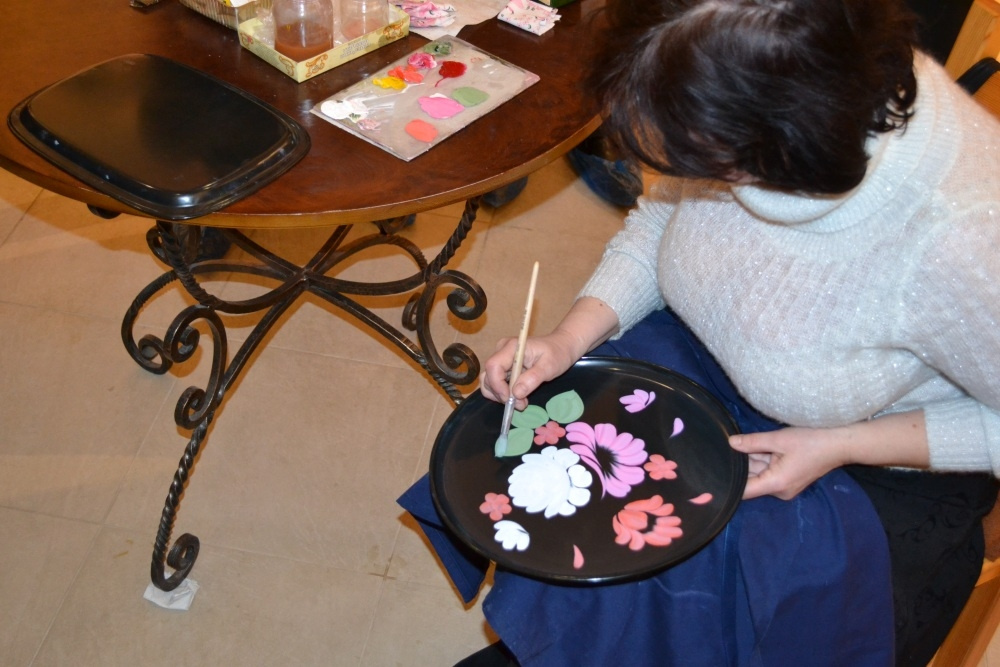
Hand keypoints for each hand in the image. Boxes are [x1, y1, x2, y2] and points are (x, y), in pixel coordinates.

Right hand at [480, 330, 580, 408]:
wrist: (561, 346)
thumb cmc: (557, 353)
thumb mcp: (550, 366)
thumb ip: (532, 379)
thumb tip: (516, 393)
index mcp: (512, 347)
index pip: (494, 366)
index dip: (498, 385)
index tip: (511, 399)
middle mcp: (501, 351)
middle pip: (488, 376)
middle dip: (501, 394)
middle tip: (520, 404)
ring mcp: (501, 359)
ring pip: (488, 381)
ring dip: (501, 395)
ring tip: (520, 402)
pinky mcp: (503, 367)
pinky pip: (495, 382)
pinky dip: (503, 393)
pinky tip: (518, 397)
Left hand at [729, 411, 928, 499]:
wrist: (839, 443)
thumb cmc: (812, 442)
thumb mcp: (778, 439)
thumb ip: (752, 443)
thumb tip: (730, 443)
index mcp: (776, 484)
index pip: (744, 490)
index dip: (728, 483)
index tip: (712, 476)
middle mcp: (779, 490)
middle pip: (750, 480)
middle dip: (740, 464)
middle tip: (722, 450)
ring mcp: (784, 486)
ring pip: (759, 473)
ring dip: (752, 460)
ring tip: (740, 443)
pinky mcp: (788, 478)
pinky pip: (769, 470)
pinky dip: (762, 459)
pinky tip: (754, 445)